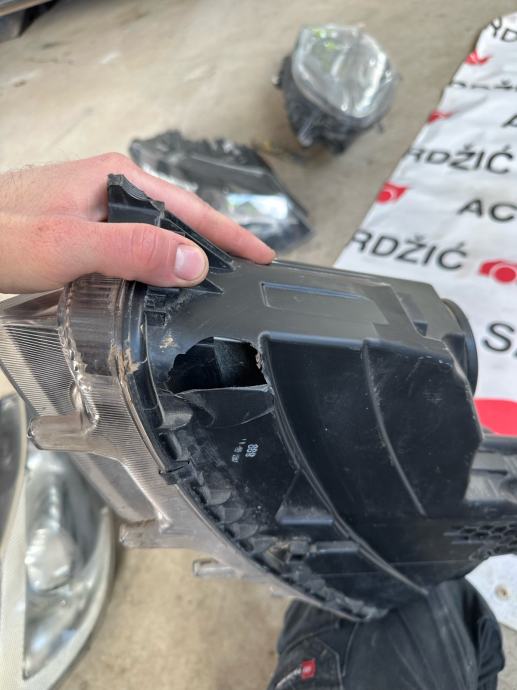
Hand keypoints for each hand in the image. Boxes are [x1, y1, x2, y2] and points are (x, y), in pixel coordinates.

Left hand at [0, 153, 274, 292]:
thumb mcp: (69, 246)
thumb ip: (132, 250)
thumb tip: (193, 262)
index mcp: (115, 179)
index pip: (190, 207)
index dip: (230, 234)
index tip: (263, 256)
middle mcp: (110, 187)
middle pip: (179, 217)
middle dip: (215, 243)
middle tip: (247, 270)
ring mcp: (96, 206)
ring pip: (156, 232)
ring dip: (186, 255)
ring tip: (216, 277)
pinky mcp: (84, 227)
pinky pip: (135, 243)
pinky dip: (157, 262)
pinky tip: (161, 280)